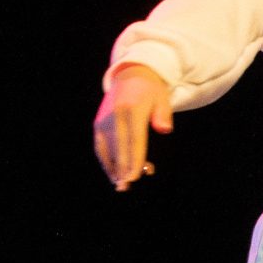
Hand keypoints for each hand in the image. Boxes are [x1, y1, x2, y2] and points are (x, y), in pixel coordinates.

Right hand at [93, 63, 172, 190]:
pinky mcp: (98, 124)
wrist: (129, 76)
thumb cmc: (150, 91)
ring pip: (107, 149)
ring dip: (113, 168)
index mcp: (132, 109)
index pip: (134, 139)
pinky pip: (100, 146)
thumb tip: (165, 129)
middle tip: (126, 186)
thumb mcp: (162, 97)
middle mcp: (115, 115)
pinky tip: (112, 174)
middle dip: (122, 168)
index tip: (135, 175)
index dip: (135, 159)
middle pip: (119, 147)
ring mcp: (104, 120)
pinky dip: (105, 160)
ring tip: (120, 185)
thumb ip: (163, 114)